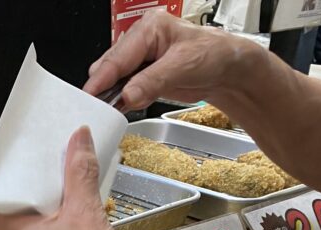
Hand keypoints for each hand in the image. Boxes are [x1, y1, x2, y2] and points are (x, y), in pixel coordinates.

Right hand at [82, 10, 253, 110]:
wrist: (230, 72)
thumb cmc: (215, 55)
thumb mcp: (182, 67)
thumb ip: (152, 81)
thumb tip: (127, 95)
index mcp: (150, 28)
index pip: (118, 56)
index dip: (102, 78)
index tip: (90, 96)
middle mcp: (142, 41)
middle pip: (111, 66)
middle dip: (103, 87)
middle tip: (97, 108)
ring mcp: (142, 60)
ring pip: (115, 79)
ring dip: (111, 95)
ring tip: (107, 110)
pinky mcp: (145, 77)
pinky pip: (125, 89)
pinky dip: (121, 100)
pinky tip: (119, 108)